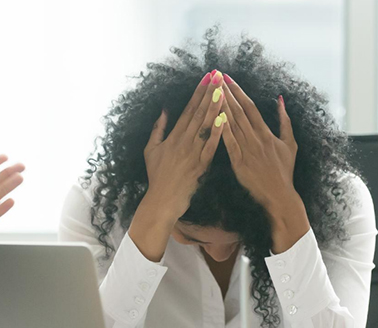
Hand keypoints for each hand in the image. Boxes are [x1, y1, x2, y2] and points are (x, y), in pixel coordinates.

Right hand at [129, 71, 225, 260]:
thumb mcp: (151, 150)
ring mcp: (193, 152)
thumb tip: (164, 110)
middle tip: (218, 76)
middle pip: (199, 112)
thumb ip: (158, 129)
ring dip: (215, 107)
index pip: (188, 109)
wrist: (162, 200)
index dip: (198, 92)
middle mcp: (184, 141)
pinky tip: (226, 119)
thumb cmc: (157, 176)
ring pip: (206, 126)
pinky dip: (218, 132)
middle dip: (209, 93)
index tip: (206, 77)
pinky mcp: (201, 165)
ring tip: (223, 90)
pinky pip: (211, 146)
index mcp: (173, 136)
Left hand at [221, 80, 308, 252]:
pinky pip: (229, 144)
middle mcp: (256, 138)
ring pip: (232, 124)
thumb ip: (285, 121)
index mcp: (266, 133)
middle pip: (239, 111)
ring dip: (221, 106)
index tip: (228, 78)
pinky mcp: (239, 162)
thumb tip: (281, 100)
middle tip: (216, 77)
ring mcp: (247, 150)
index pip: (250, 107)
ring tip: (212, 91)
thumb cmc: (284, 170)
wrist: (279, 194)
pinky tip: (214, 118)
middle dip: (227, 93)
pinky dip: (222, 130)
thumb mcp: (290, 143)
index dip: (238, 91)